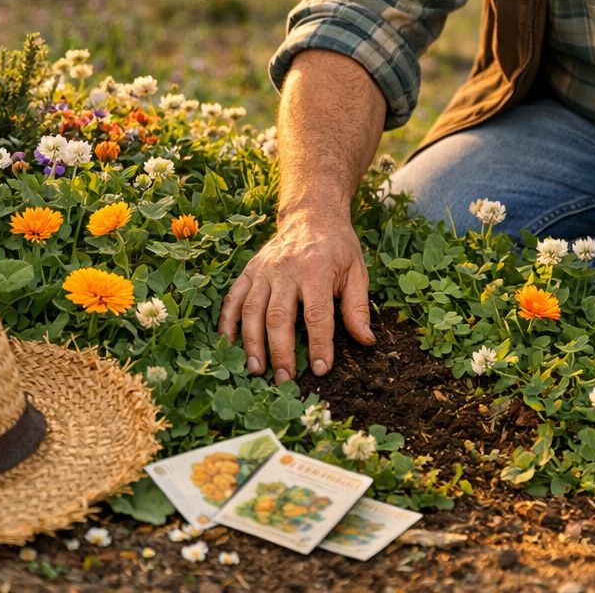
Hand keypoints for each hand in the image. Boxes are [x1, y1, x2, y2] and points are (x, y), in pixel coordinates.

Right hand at [217, 213, 374, 381]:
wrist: (312, 214)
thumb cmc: (337, 247)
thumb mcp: (357, 271)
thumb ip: (358, 307)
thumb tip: (366, 340)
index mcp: (317, 269)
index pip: (317, 314)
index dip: (319, 344)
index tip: (321, 370)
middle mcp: (286, 269)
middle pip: (279, 316)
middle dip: (281, 351)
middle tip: (284, 380)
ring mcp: (264, 269)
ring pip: (252, 310)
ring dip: (252, 343)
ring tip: (256, 370)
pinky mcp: (250, 270)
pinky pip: (233, 297)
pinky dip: (227, 322)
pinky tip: (228, 344)